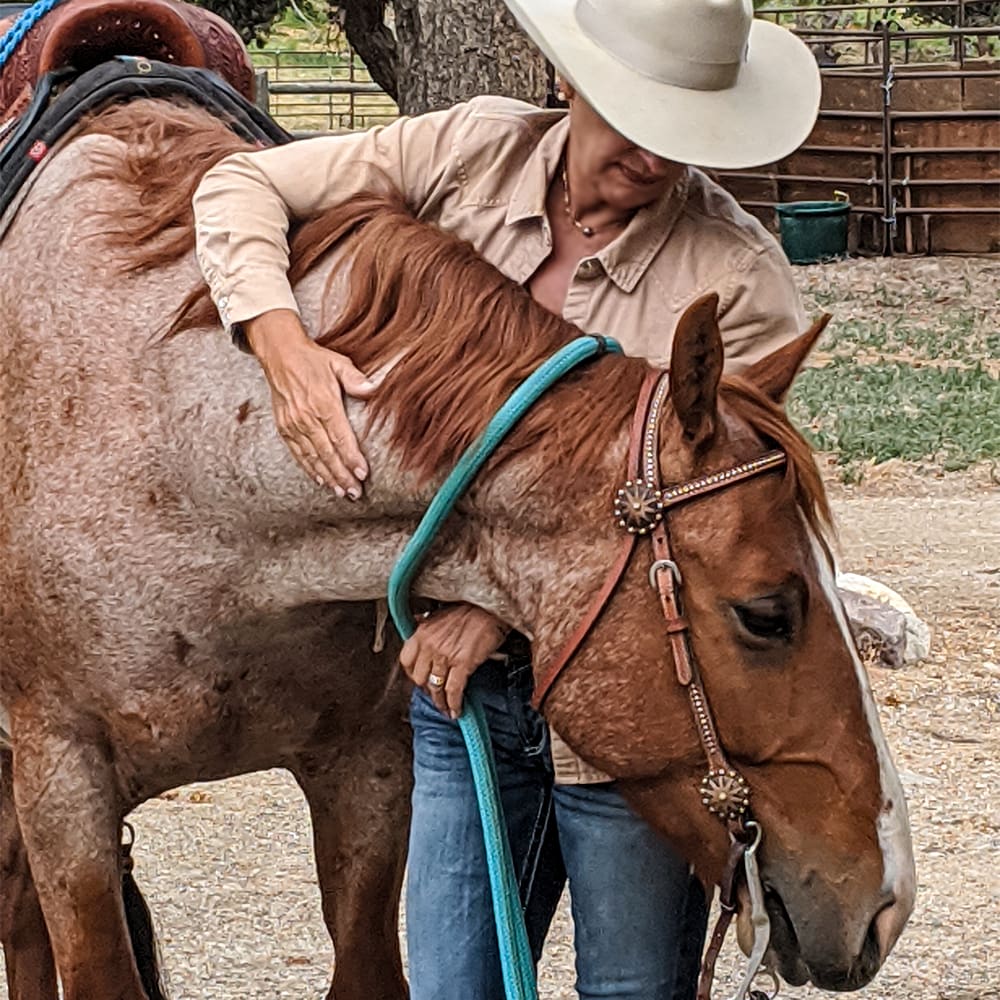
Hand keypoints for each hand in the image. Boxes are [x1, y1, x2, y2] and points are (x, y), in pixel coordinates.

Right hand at [245, 309, 377, 496]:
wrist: (280, 354)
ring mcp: (293, 424)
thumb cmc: (313, 359)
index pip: (341, 437)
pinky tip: (320, 480)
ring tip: (341, 492)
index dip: (352, 458)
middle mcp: (307, 417)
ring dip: (328, 477)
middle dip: (342, 475)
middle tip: (355, 493)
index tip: (363, 474)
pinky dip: (309, 469)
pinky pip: (297, 453)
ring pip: (312, 457)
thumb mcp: (338, 362)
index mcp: (323, 403)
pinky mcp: (284, 427)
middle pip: (327, 453)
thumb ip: (356, 378)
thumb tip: (374, 388)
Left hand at [399, 604, 508, 718]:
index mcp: (422, 633)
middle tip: (434, 694)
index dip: (412, 674)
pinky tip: (456, 710)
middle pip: (419, 678)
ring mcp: (445, 655)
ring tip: (445, 707)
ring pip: (436, 687)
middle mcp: (430, 645)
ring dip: (440, 702)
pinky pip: (454, 690)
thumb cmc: (469, 609)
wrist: (491, 608)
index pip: (406, 661)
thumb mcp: (440, 613)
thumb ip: (426, 623)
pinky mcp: (463, 663)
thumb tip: (418, 624)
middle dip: (426, 690)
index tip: (419, 680)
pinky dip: (454, 703)